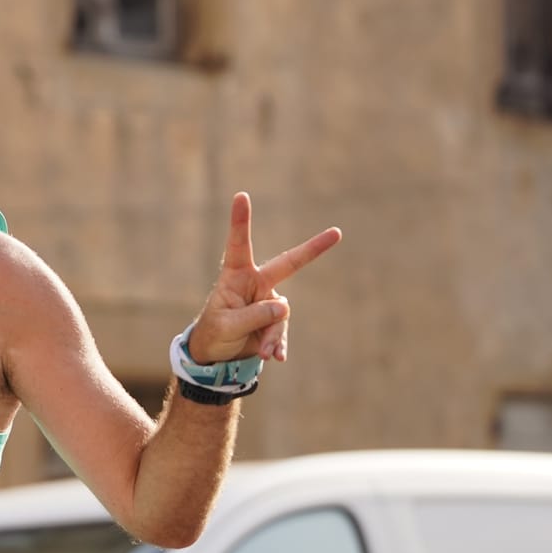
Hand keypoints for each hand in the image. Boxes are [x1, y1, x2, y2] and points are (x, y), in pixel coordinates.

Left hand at [184, 193, 340, 363]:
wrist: (217, 355)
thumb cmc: (215, 333)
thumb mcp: (227, 326)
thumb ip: (254, 316)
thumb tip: (283, 307)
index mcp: (236, 276)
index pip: (240, 245)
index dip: (241, 221)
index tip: (241, 195)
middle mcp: (256, 284)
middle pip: (288, 264)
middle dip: (313, 249)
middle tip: (336, 233)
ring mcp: (268, 302)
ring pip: (280, 316)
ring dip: (271, 335)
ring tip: (262, 353)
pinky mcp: (274, 321)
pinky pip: (282, 331)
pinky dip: (278, 344)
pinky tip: (275, 356)